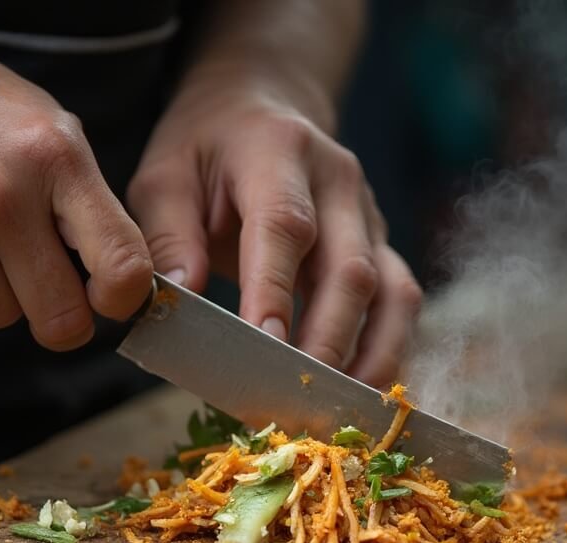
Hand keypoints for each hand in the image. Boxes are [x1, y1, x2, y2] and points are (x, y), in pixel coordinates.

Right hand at [0, 11, 151, 349]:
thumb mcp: (45, 127)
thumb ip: (85, 200)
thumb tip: (121, 277)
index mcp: (54, 160)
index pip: (121, 266)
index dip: (126, 300)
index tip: (113, 299)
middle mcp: (0, 199)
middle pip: (61, 321)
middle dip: (63, 319)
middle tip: (52, 292)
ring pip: (0, 316)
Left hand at [127, 80, 421, 386]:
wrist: (260, 109)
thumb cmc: (205, 151)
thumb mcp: (165, 176)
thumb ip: (168, 234)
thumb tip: (181, 299)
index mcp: (278, 152)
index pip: (285, 227)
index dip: (277, 290)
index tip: (261, 347)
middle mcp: (338, 182)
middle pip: (350, 269)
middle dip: (326, 341)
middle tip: (295, 397)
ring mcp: (369, 215)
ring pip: (392, 291)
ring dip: (370, 355)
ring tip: (339, 409)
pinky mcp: (382, 245)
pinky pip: (401, 302)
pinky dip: (387, 350)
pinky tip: (361, 391)